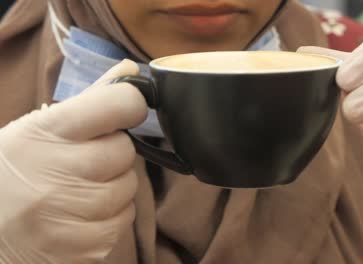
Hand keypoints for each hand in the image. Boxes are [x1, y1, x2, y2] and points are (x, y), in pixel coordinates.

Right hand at [0, 60, 146, 262]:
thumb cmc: (14, 171)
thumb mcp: (39, 128)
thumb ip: (90, 99)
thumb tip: (131, 71)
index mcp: (44, 133)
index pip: (117, 104)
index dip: (128, 104)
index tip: (124, 109)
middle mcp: (57, 172)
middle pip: (125, 150)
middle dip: (112, 154)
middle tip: (84, 162)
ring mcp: (70, 213)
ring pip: (130, 187)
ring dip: (114, 186)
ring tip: (79, 190)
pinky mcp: (84, 247)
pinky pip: (123, 220)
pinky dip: (111, 216)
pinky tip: (81, 215)